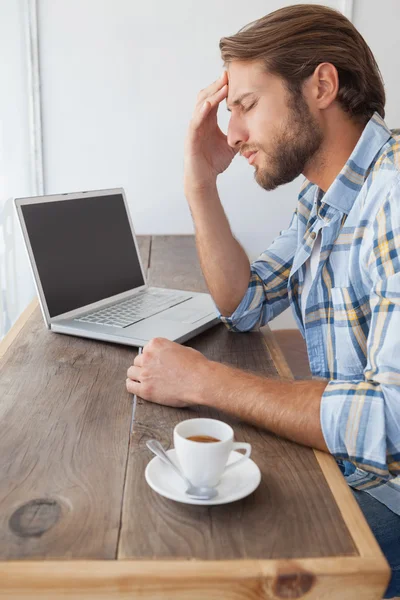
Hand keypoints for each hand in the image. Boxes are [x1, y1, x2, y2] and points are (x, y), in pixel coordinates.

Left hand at [126, 338, 209, 407]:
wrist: (200, 381)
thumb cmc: (196, 366)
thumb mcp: (183, 349)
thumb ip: (169, 351)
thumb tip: (167, 357)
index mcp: (156, 345)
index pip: (146, 350)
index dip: (152, 358)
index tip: (155, 362)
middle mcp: (147, 357)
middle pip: (137, 361)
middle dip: (144, 366)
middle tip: (153, 372)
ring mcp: (145, 373)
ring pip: (131, 372)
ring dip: (137, 375)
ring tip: (145, 379)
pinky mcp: (145, 389)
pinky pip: (130, 386)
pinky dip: (133, 386)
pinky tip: (137, 386)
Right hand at [184, 71, 237, 193]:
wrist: (204, 180)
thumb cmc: (214, 163)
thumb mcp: (232, 145)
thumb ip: (239, 135)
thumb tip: (256, 128)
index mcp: (209, 121)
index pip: (215, 99)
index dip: (222, 87)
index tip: (233, 76)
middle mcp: (200, 122)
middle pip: (206, 97)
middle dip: (217, 85)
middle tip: (228, 74)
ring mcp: (194, 129)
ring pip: (200, 105)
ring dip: (212, 94)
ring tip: (223, 85)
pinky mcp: (191, 138)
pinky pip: (195, 121)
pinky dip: (201, 111)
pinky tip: (210, 104)